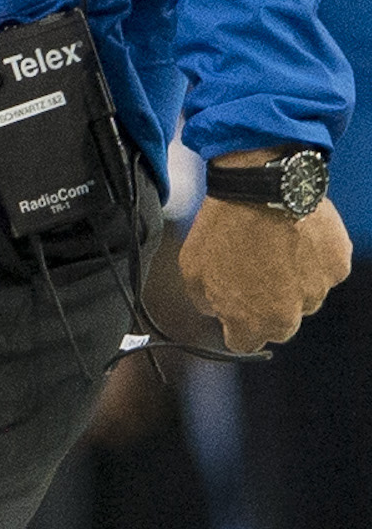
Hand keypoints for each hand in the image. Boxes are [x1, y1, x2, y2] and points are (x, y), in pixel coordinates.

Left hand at [179, 191, 351, 352]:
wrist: (258, 185)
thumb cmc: (223, 225)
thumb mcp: (192, 267)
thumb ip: (205, 301)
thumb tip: (215, 310)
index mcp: (253, 322)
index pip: (244, 343)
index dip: (234, 323)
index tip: (232, 303)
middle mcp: (289, 316)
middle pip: (277, 324)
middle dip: (265, 305)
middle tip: (253, 268)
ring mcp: (317, 290)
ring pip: (304, 297)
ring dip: (291, 280)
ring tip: (272, 244)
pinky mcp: (337, 265)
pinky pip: (324, 269)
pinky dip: (312, 257)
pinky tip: (294, 233)